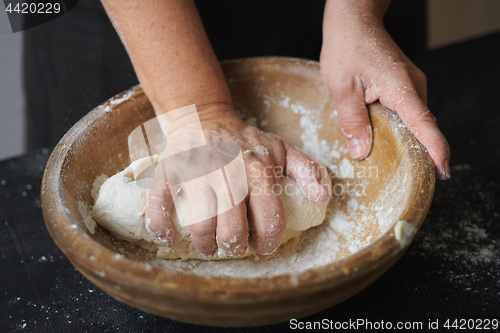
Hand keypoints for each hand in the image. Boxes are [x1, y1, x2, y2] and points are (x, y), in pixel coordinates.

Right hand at [144, 105, 329, 256]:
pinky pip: (159, 205)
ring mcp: (196, 172)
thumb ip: (305, 170)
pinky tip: (169, 237)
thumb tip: (322, 196)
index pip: (269, 220)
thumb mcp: (280, 149)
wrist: (204, 116)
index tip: (261, 246)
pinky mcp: (170, 172)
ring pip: (200, 225)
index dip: (267, 242)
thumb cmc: (245, 140)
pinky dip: (160, 226)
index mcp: (258, 169)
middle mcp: (228, 172)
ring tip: (209, 246)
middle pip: (232, 229)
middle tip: (234, 246)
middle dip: (234, 246)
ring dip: (205, 244)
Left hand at [320, 0, 449, 179]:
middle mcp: (414, 86)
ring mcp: (411, 84)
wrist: (354, 20)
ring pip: (414, 119)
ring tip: (393, 164)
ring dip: (406, 140)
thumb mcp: (342, 89)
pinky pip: (407, 111)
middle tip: (407, 179)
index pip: (425, 124)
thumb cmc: (347, 47)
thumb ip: (352, 122)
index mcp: (400, 87)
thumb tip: (361, 152)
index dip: (435, 150)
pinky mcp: (404, 84)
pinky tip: (384, 139)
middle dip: (419, 153)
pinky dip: (399, 127)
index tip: (443, 171)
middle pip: (423, 126)